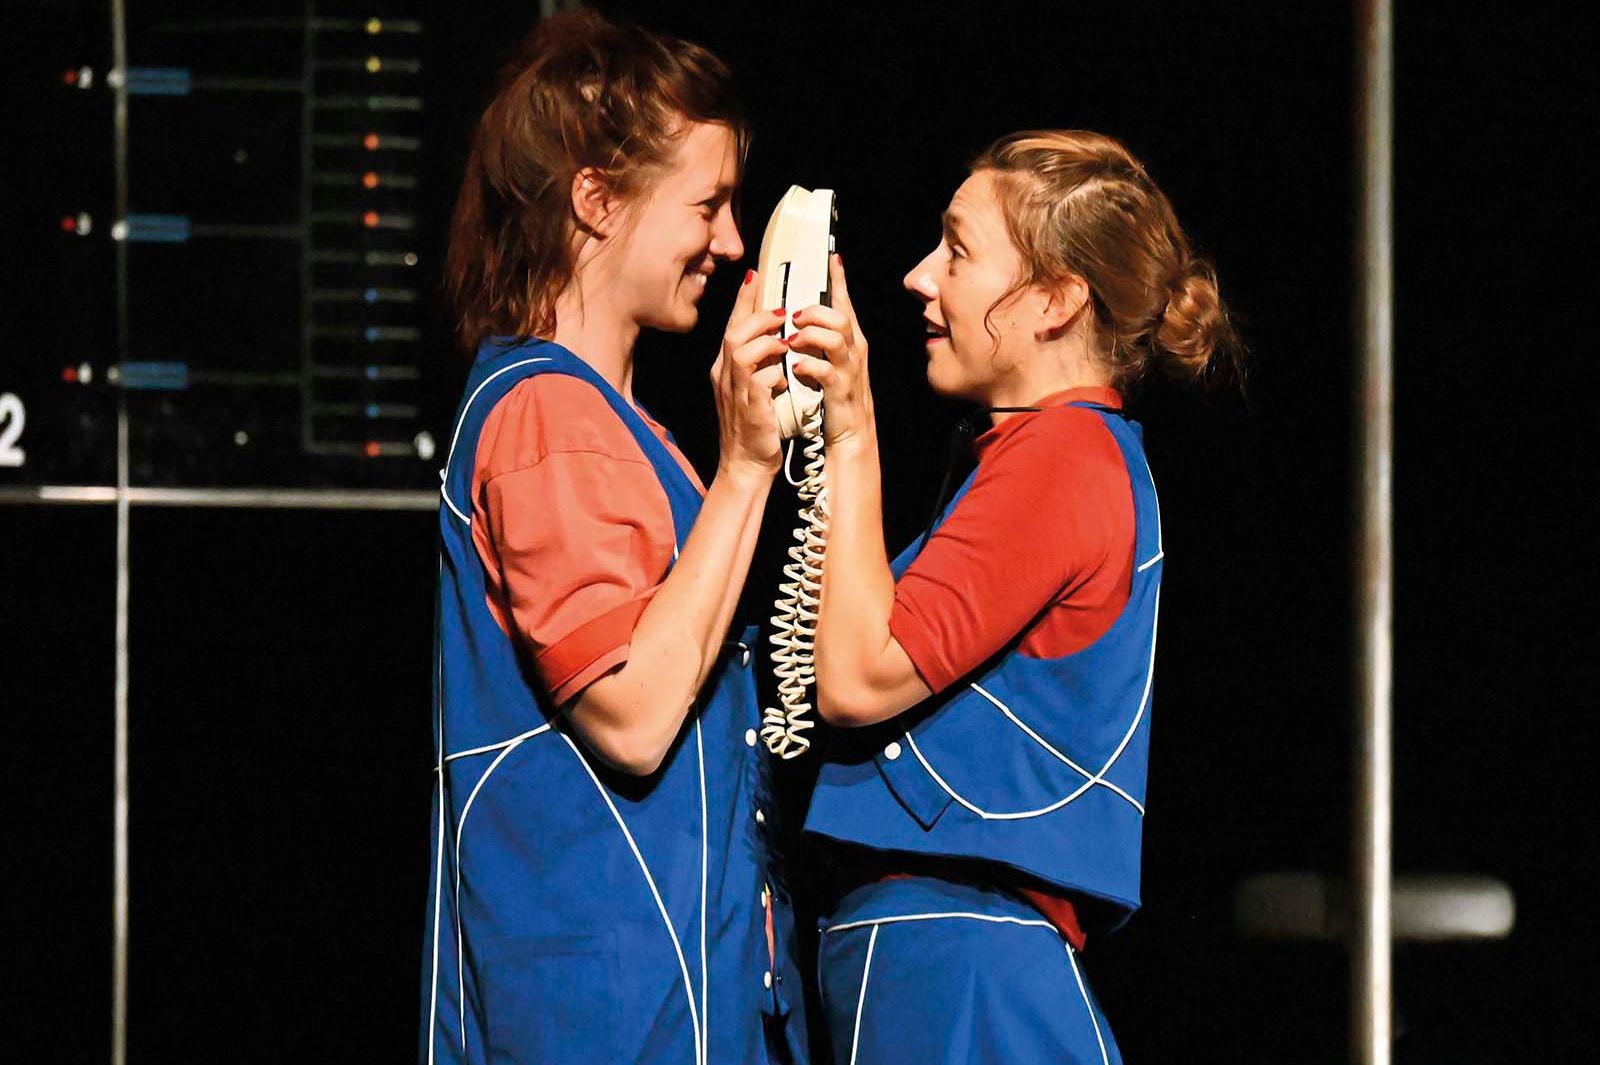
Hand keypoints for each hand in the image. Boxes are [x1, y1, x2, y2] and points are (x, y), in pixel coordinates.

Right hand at [711, 269, 787, 477]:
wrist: (746, 465)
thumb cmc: (755, 426)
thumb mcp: (754, 387)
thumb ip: (759, 362)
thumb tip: (777, 337)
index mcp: (725, 368)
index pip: (732, 325)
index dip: (743, 299)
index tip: (756, 274)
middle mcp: (725, 377)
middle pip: (733, 333)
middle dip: (758, 316)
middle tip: (782, 311)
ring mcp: (734, 392)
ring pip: (741, 351)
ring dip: (766, 342)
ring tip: (785, 340)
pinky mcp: (749, 409)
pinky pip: (758, 380)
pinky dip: (773, 373)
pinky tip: (784, 376)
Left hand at [786, 255, 874, 446]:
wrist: (852, 431)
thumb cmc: (838, 393)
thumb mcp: (833, 360)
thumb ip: (822, 338)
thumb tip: (801, 317)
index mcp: (850, 340)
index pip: (845, 303)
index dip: (840, 280)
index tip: (833, 257)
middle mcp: (853, 350)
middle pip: (840, 317)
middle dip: (816, 312)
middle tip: (794, 317)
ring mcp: (849, 370)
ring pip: (835, 339)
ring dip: (810, 335)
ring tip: (791, 341)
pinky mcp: (841, 390)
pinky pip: (827, 371)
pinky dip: (810, 366)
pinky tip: (796, 367)